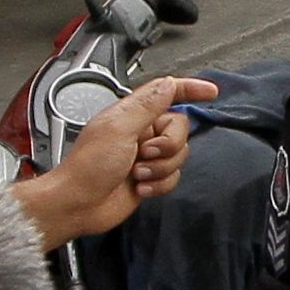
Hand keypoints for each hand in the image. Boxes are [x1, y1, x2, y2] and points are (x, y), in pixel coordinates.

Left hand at [10, 73, 214, 248]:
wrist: (78, 205)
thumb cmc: (88, 167)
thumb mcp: (118, 129)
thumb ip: (147, 106)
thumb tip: (169, 85)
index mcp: (131, 114)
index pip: (167, 93)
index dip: (190, 89)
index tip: (211, 91)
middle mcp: (141, 132)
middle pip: (179, 130)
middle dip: (168, 146)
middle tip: (145, 153)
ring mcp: (145, 156)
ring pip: (178, 156)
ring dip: (160, 169)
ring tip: (137, 174)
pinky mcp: (149, 179)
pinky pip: (172, 177)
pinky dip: (159, 185)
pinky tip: (139, 189)